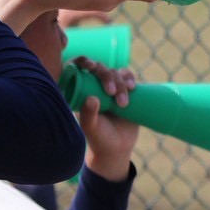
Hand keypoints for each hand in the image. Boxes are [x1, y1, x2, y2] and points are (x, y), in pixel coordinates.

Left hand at [75, 58, 137, 180]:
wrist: (117, 149)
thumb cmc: (99, 139)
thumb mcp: (91, 128)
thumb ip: (88, 114)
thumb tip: (92, 97)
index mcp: (80, 91)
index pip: (77, 68)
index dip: (82, 61)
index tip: (90, 67)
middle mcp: (94, 86)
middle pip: (99, 68)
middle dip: (107, 77)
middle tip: (111, 93)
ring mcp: (110, 87)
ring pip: (115, 72)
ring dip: (120, 83)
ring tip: (123, 103)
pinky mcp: (124, 90)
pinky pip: (127, 77)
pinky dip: (130, 78)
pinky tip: (132, 87)